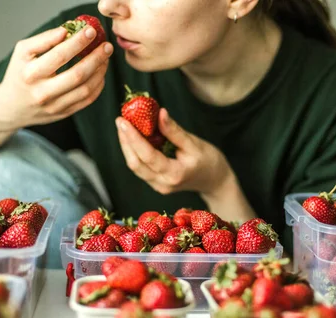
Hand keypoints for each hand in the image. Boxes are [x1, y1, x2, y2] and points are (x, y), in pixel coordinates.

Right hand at [0, 25, 112, 128]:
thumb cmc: (20, 74)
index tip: (91, 31)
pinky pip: (87, 100)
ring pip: (86, 89)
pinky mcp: (64, 114)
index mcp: (30, 73)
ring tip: (105, 58)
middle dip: (96, 58)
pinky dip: (98, 85)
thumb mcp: (23, 53)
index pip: (59, 55)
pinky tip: (101, 74)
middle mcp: (43, 92)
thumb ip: (44, 40)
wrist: (11, 107)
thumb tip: (67, 31)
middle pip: (77, 75)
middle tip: (107, 46)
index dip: (78, 42)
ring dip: (100, 72)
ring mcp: (55, 106)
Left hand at [116, 108, 234, 196]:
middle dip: (125, 141)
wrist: (214, 181)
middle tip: (120, 120)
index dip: (133, 138)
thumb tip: (159, 113)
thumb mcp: (194, 143)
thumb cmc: (209, 160)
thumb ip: (174, 131)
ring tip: (123, 127)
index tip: (123, 121)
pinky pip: (140, 167)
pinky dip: (134, 152)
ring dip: (127, 146)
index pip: (147, 156)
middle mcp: (163, 183)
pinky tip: (132, 137)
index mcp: (174, 174)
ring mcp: (158, 186)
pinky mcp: (156, 184)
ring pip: (135, 167)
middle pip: (135, 163)